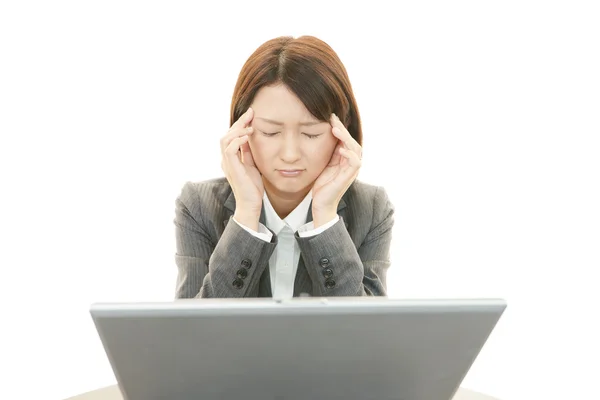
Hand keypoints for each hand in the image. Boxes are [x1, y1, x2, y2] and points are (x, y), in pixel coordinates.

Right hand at [220, 108, 263, 226]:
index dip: (240, 124)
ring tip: (250, 126)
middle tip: (251, 113)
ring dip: (238, 130)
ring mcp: (227, 164)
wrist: (251, 204)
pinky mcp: (231, 168)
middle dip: (239, 122)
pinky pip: (230, 149)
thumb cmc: (252, 188)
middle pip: (227, 134)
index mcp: (230, 158)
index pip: (231, 136)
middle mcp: (226, 159)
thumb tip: (251, 137)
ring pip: (225, 139)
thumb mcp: (252, 165)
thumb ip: (249, 152)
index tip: (251, 114)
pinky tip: (248, 136)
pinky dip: (238, 140)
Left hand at [311, 113, 361, 225]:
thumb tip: (315, 134)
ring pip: (355, 149)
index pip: (344, 138)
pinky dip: (349, 155)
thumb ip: (323, 151)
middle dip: (342, 129)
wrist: (320, 204)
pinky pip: (355, 163)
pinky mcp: (348, 178)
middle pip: (351, 140)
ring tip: (335, 129)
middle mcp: (349, 162)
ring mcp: (350, 170)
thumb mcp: (320, 164)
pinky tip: (340, 149)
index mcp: (343, 158)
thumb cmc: (320, 185)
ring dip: (346, 138)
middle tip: (332, 118)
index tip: (330, 116)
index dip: (339, 127)